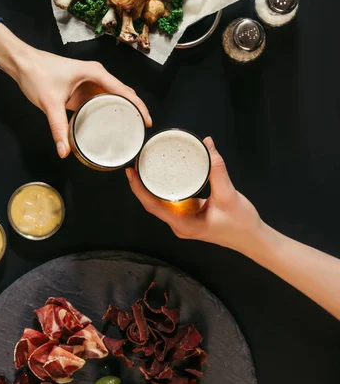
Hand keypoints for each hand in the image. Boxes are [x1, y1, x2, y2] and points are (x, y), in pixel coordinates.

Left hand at [15, 47, 151, 157]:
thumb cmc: (37, 73)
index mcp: (95, 74)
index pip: (124, 91)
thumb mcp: (49, 103)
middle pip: (123, 94)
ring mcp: (89, 83)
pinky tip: (108, 125)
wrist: (21, 62)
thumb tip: (64, 152)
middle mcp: (96, 76)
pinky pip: (99, 101)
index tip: (147, 122)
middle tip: (140, 131)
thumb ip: (58, 128)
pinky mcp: (81, 90)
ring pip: (112, 97)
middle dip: (134, 110)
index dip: (139, 107)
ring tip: (129, 130)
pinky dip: (106, 111)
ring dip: (122, 111)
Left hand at [126, 137, 261, 252]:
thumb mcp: (228, 194)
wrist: (254, 239)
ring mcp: (184, 221)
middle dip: (141, 184)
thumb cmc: (241, 223)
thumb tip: (207, 144)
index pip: (152, 205)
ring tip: (145, 165)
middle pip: (152, 203)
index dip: (138, 189)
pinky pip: (172, 200)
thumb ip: (216, 169)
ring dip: (151, 185)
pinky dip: (165, 187)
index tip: (131, 172)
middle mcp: (179, 224)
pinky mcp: (190, 215)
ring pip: (161, 202)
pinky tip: (163, 174)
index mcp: (183, 224)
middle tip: (137, 162)